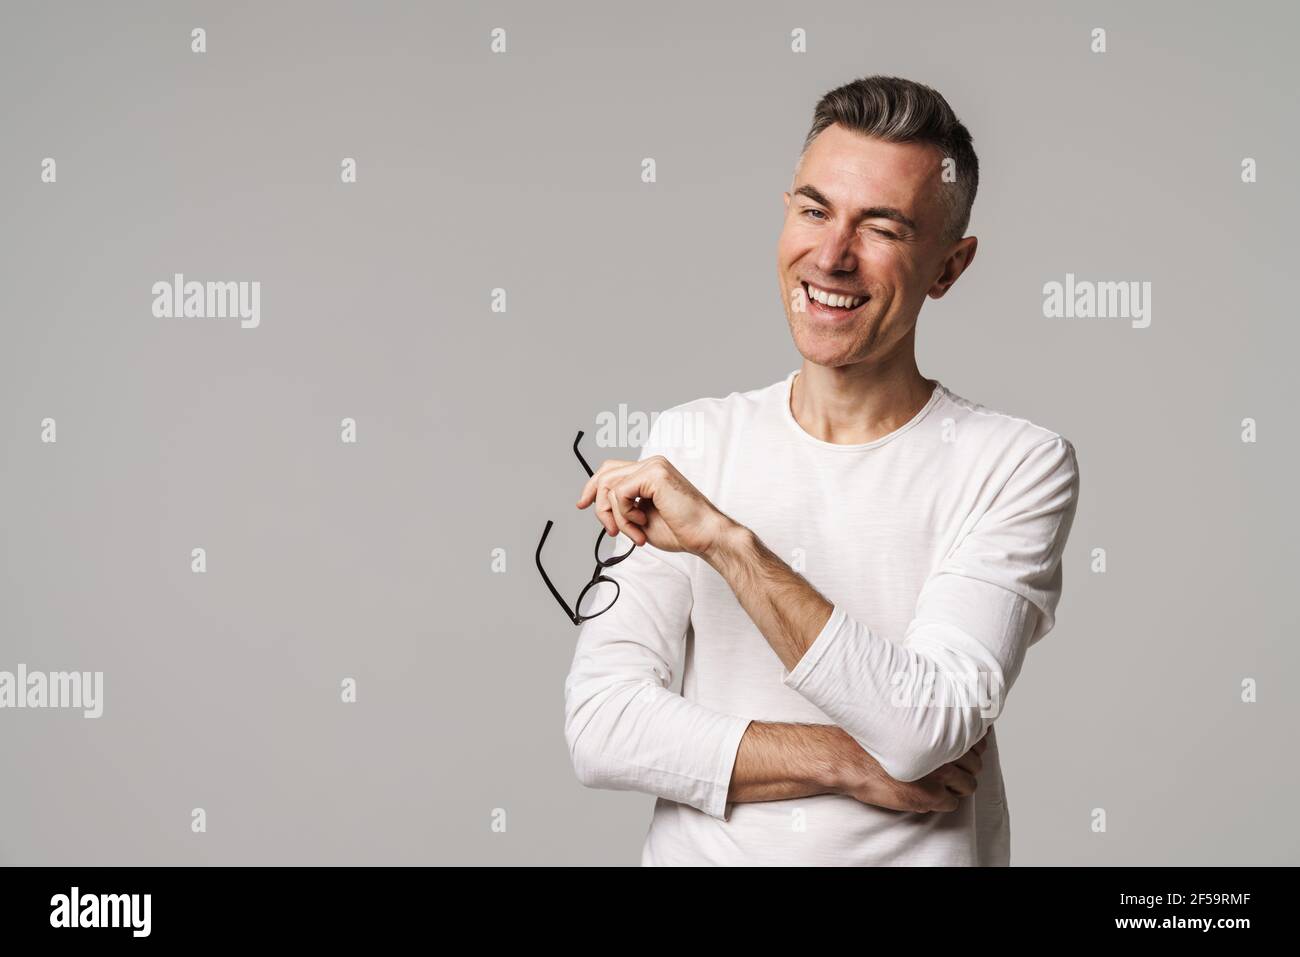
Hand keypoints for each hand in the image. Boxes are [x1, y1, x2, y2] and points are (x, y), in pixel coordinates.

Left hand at [575, 454, 731, 557]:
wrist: (704, 536)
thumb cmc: (680, 530)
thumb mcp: (641, 518)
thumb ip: (623, 508)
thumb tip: (600, 508)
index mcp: (650, 473)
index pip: (611, 470)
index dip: (593, 487)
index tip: (582, 504)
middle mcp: (651, 464)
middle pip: (605, 474)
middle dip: (600, 505)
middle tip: (611, 530)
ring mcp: (653, 466)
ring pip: (610, 486)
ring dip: (617, 517)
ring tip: (635, 532)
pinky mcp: (654, 474)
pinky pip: (620, 493)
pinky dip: (625, 515)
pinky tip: (642, 523)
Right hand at [836, 733, 988, 813]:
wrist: (849, 760)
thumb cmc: (871, 742)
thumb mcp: (903, 723)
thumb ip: (928, 725)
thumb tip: (950, 725)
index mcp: (939, 730)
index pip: (977, 740)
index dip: (972, 747)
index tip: (966, 748)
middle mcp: (944, 751)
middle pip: (975, 765)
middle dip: (965, 768)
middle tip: (950, 769)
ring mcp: (940, 774)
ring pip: (968, 786)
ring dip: (957, 786)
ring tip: (940, 783)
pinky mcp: (931, 796)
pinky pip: (952, 803)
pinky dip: (943, 802)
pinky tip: (927, 793)